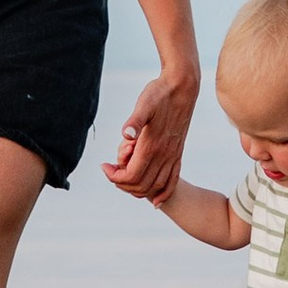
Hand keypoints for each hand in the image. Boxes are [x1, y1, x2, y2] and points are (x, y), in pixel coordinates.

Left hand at [104, 61, 198, 205]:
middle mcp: (165, 155)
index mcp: (153, 145)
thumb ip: (135, 120)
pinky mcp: (179, 153)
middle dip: (122, 182)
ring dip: (138, 188)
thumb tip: (126, 134)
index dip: (114, 176)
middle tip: (110, 169)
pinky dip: (163, 194)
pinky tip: (156, 201)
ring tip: (124, 176)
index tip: (104, 165)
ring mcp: (173, 155)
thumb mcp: (144, 103)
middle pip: (141, 185)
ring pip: (156, 186)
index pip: (131, 175)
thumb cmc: (160, 93)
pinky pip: (173, 181)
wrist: (183, 86)